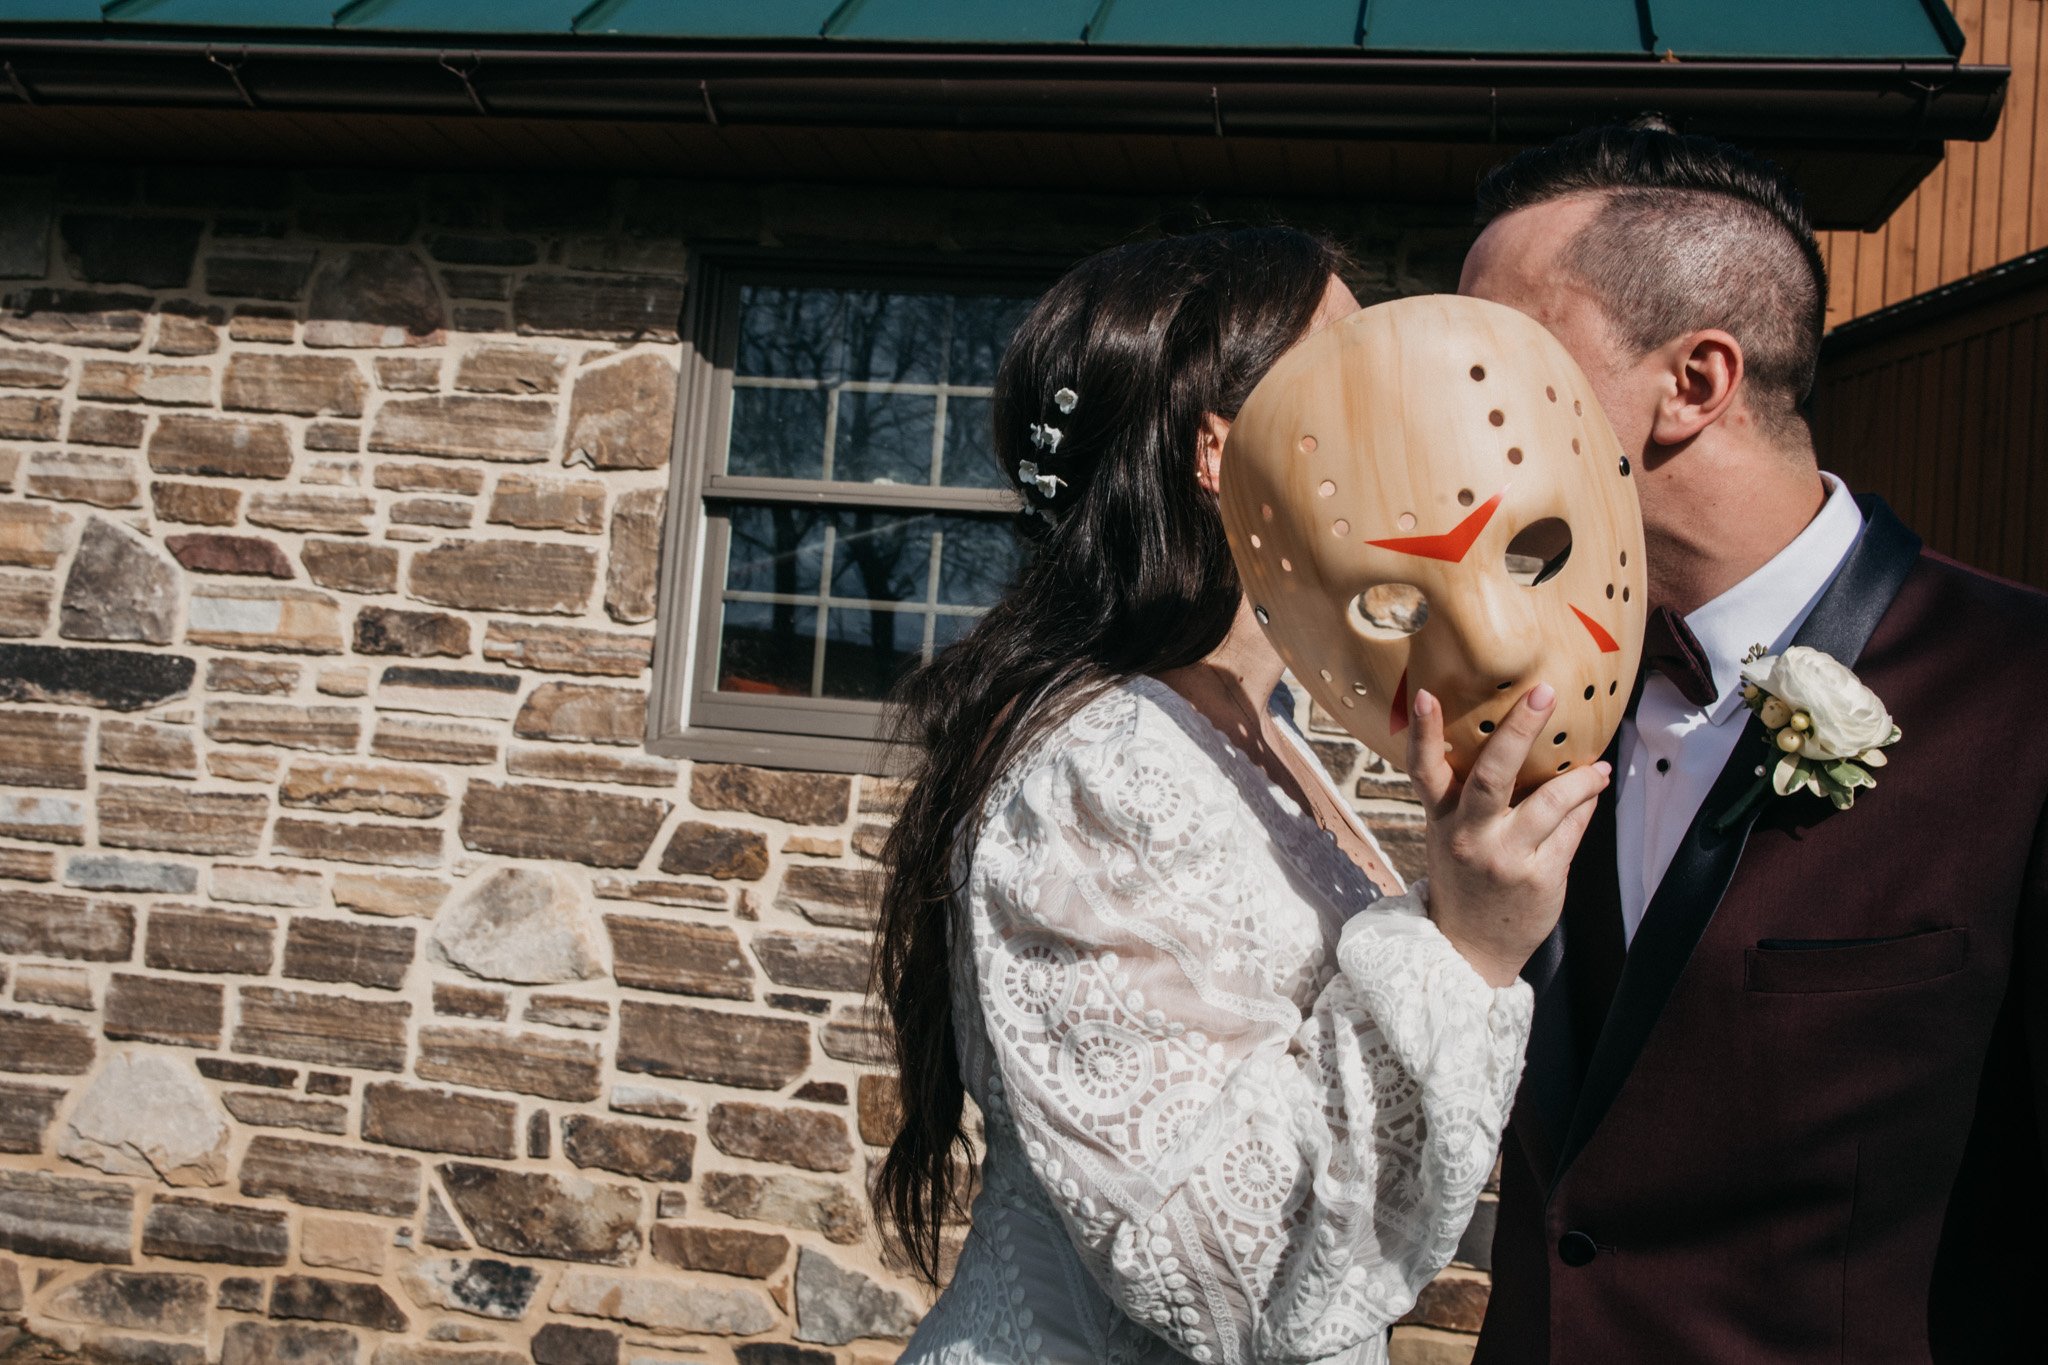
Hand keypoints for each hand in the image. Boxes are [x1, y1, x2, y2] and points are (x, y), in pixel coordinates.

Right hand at [1406, 684, 1609, 987]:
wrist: (1470, 949)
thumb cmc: (1466, 881)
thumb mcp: (1451, 836)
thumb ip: (1470, 797)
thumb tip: (1517, 741)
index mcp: (1442, 820)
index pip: (1423, 771)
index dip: (1424, 732)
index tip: (1426, 693)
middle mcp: (1469, 837)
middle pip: (1491, 776)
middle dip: (1519, 731)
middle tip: (1543, 693)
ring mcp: (1505, 858)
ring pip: (1548, 803)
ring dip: (1579, 778)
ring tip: (1598, 767)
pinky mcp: (1540, 878)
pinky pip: (1571, 831)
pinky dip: (1585, 805)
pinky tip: (1595, 790)